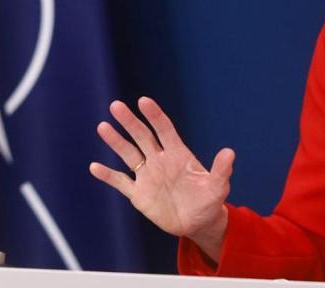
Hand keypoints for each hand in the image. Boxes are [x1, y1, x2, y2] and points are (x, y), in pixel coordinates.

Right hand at [88, 97, 234, 260]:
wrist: (198, 223)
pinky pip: (121, 182)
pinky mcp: (139, 194)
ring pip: (128, 154)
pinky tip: (94, 167)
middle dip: (129, 122)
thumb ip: (221, 170)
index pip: (164, 130)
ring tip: (103, 127)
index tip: (144, 101)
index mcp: (178, 154)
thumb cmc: (209, 201)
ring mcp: (147, 176)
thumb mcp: (218, 187)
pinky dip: (108, 176)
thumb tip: (230, 152)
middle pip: (142, 137)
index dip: (155, 116)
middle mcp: (159, 160)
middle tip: (116, 106)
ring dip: (116, 141)